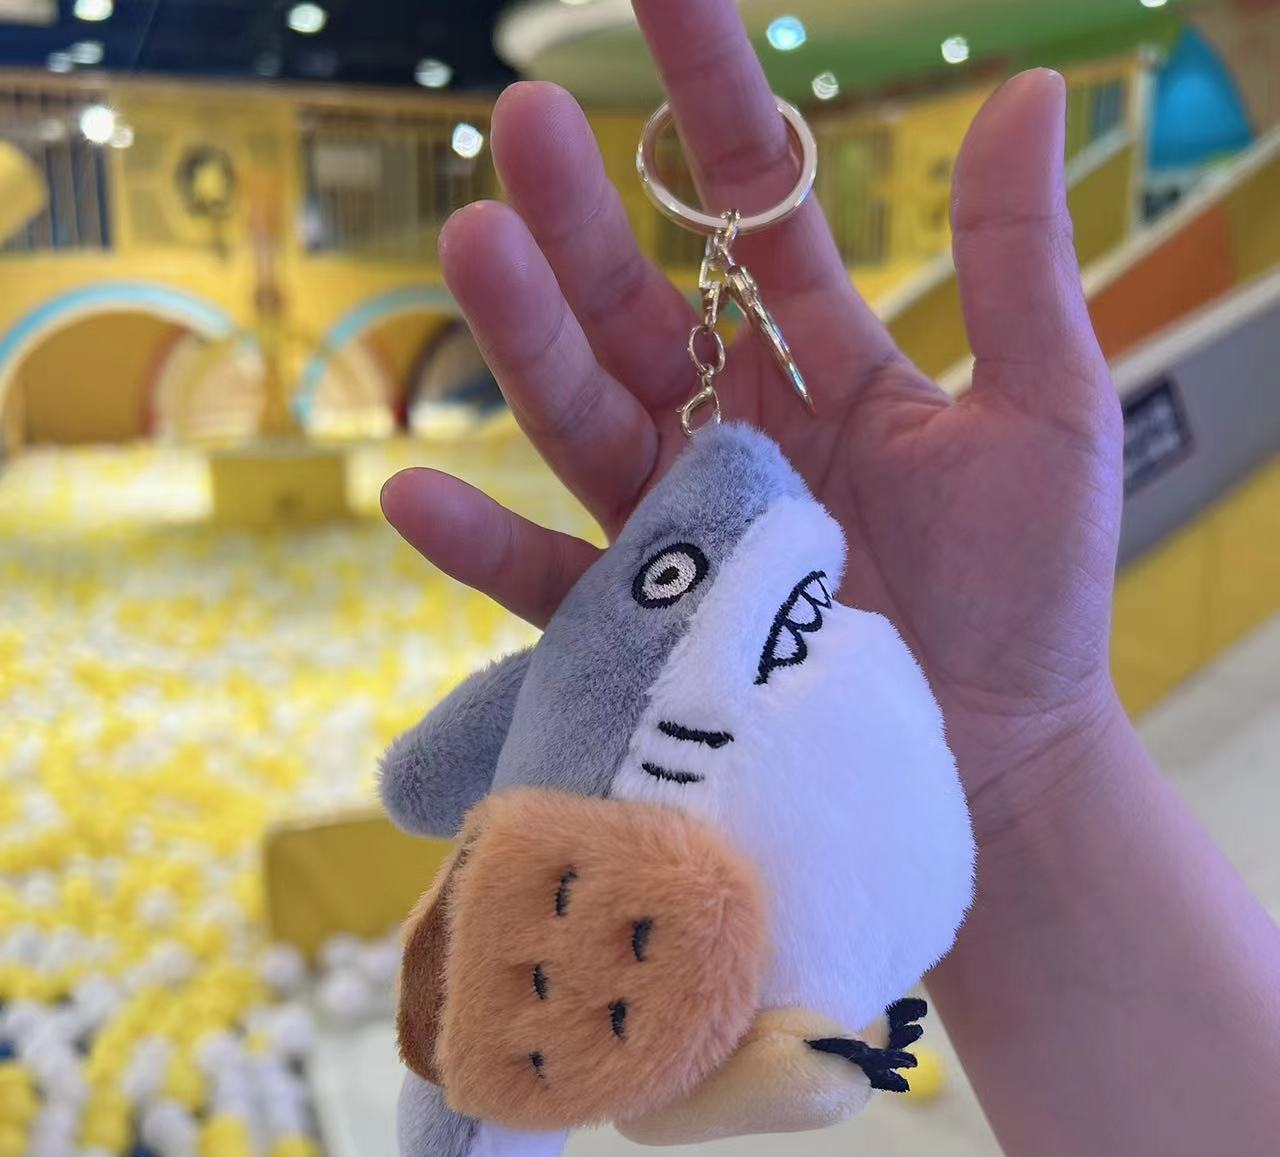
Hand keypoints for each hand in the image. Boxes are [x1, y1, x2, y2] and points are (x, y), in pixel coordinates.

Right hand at [381, 0, 1124, 823]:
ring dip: (523, 345)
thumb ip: (1013, 266)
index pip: (755, 211)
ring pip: (583, 423)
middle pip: (636, 310)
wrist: (1003, 762)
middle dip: (581, 221)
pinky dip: (485, 547)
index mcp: (822, 368)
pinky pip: (555, 585)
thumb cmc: (1034, 598)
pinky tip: (412, 492)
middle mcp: (734, 434)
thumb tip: (1026, 91)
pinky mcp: (650, 632)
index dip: (714, 98)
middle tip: (520, 123)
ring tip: (470, 249)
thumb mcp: (1044, 412)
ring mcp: (683, 531)